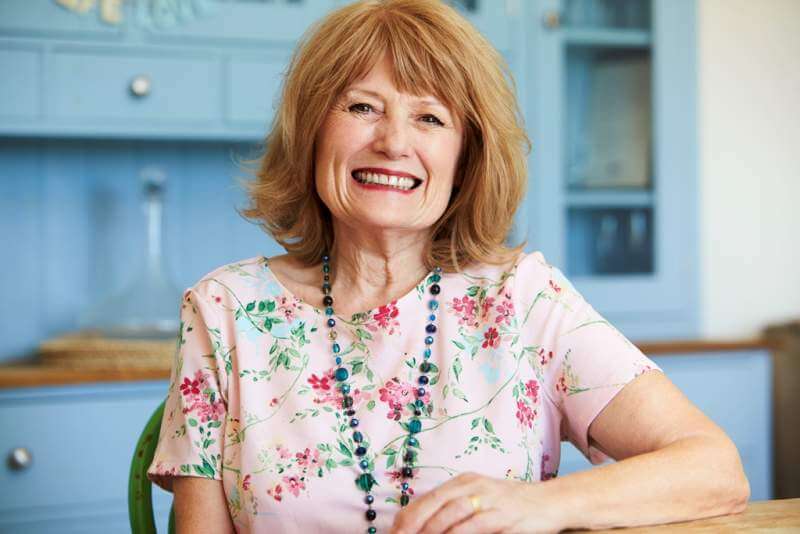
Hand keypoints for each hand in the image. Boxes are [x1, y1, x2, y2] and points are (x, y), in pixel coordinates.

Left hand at [389, 472, 562, 533]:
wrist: (550, 502)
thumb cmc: (512, 506)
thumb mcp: (481, 500)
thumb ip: (456, 510)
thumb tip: (425, 526)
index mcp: (464, 481)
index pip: (427, 499)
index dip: (407, 518)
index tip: (394, 533)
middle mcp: (473, 486)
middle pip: (434, 504)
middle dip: (412, 525)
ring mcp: (488, 499)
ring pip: (450, 514)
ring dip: (430, 531)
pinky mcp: (503, 516)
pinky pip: (474, 526)